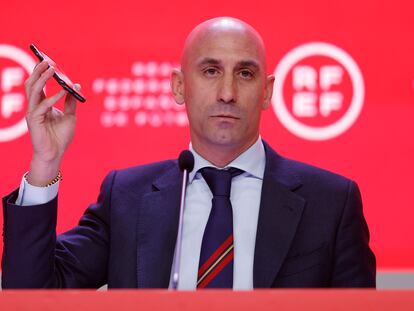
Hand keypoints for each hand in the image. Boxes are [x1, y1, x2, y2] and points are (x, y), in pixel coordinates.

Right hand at [24, 61, 79, 185]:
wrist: (56, 153)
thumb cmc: (61, 136)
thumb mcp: (70, 116)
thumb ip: (71, 102)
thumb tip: (76, 85)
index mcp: (42, 104)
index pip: (39, 84)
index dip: (41, 72)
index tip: (47, 60)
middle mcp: (35, 106)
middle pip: (32, 84)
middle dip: (38, 71)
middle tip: (46, 60)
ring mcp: (33, 113)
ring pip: (33, 91)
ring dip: (42, 78)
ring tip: (51, 69)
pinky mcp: (34, 121)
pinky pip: (43, 106)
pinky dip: (53, 97)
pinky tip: (63, 92)